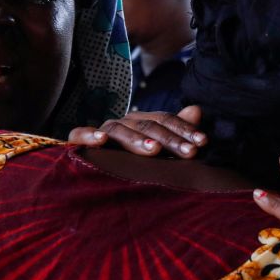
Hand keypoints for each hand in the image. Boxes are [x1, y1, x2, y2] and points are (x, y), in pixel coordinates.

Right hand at [67, 105, 207, 157]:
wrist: (89, 169)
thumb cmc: (128, 161)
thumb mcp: (156, 148)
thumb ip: (175, 131)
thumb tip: (197, 110)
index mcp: (141, 123)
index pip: (165, 121)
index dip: (185, 129)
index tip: (203, 143)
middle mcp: (123, 124)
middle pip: (147, 126)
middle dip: (170, 139)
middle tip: (189, 152)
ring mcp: (101, 131)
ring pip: (119, 130)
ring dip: (136, 140)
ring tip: (154, 150)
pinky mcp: (76, 141)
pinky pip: (79, 135)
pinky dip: (89, 136)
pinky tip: (102, 140)